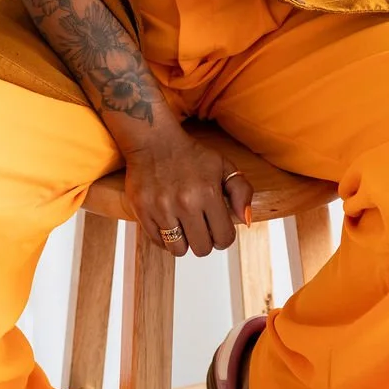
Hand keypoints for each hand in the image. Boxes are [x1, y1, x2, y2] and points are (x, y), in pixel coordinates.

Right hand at [121, 127, 253, 257]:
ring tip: (183, 224)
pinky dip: (165, 237)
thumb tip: (246, 220)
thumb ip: (242, 191)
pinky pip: (158, 242)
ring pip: (178, 250)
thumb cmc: (189, 153)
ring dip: (184, 241)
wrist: (153, 139)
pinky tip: (169, 221)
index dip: (224, 236)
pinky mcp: (142, 210)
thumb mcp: (222, 165)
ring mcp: (161, 208)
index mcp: (209, 192)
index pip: (224, 238)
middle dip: (205, 240)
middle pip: (202, 249)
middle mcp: (185, 202)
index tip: (218, 228)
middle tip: (201, 226)